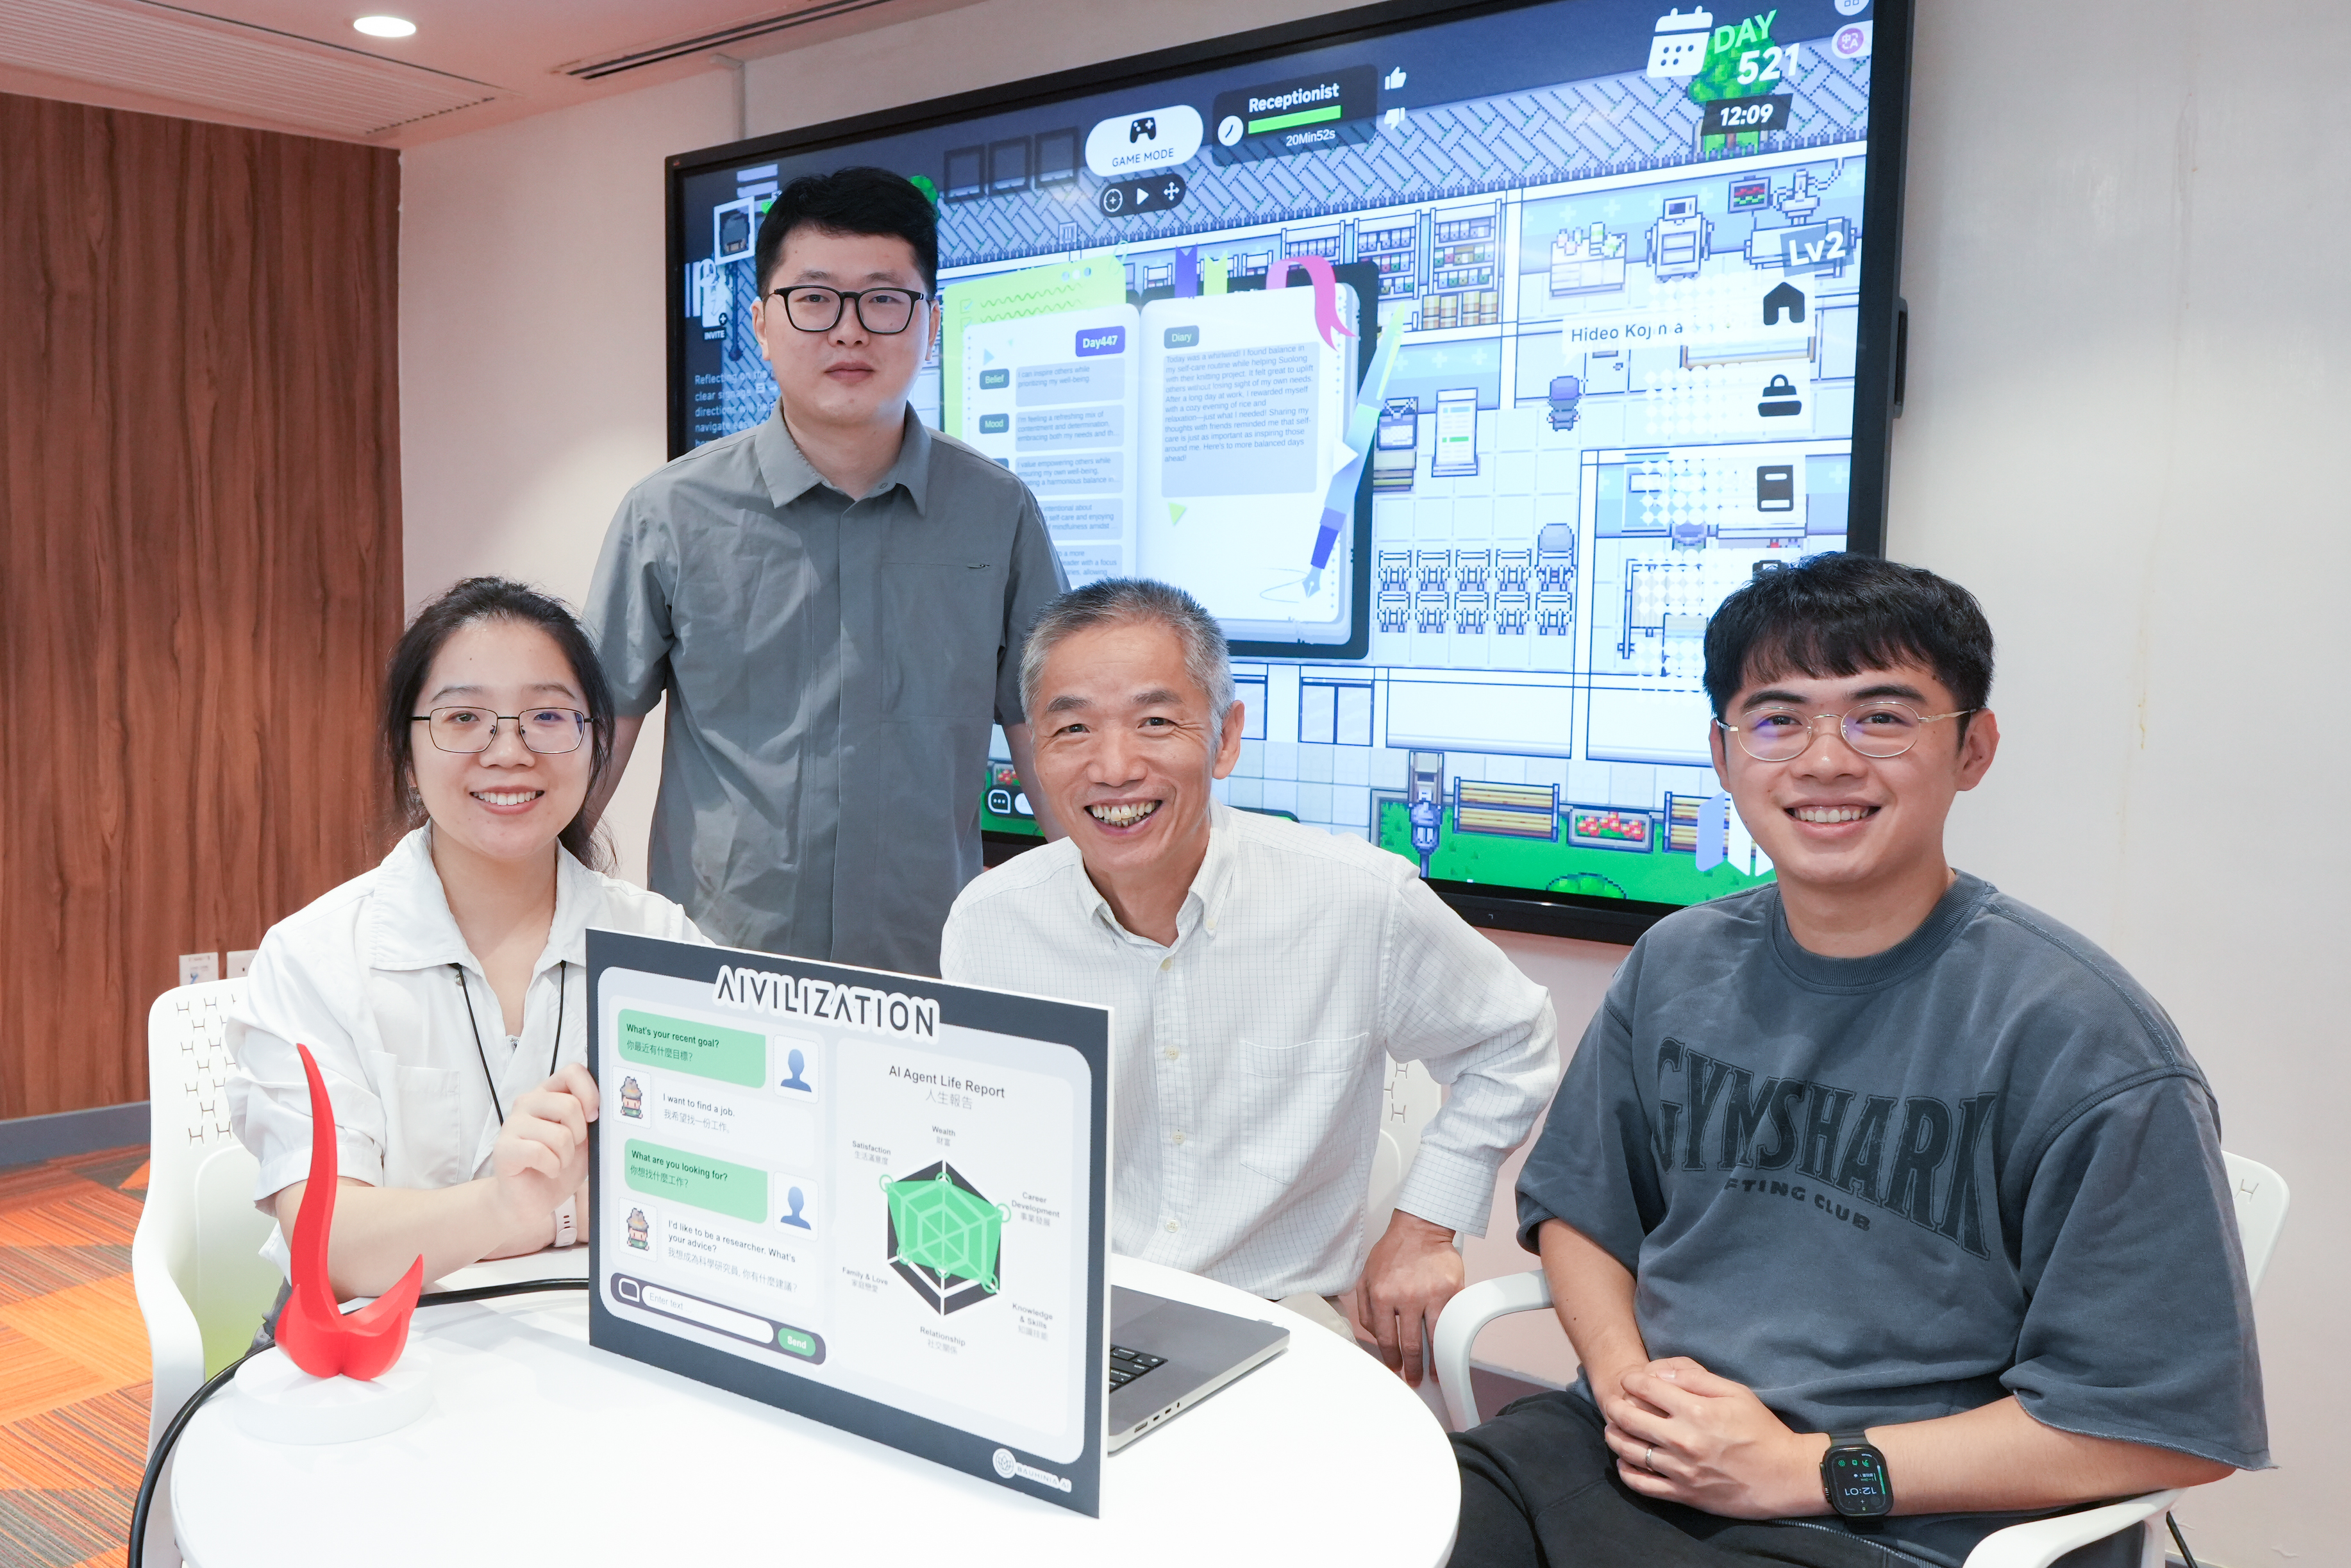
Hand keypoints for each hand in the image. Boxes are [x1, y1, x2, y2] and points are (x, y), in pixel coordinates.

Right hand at [487, 1063, 598, 1233]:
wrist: (532, 1201)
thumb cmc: (559, 1167)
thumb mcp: (585, 1141)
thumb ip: (593, 1120)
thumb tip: (613, 1109)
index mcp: (549, 1093)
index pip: (573, 1072)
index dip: (590, 1093)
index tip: (594, 1117)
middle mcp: (528, 1102)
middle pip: (569, 1105)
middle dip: (579, 1134)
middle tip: (571, 1149)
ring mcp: (512, 1124)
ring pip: (559, 1134)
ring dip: (566, 1156)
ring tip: (557, 1162)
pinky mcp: (503, 1148)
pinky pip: (540, 1152)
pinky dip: (552, 1167)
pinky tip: (546, 1170)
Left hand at [1351, 1209, 1462, 1386]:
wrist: (1419, 1228)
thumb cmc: (1393, 1252)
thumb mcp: (1366, 1276)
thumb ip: (1365, 1307)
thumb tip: (1375, 1336)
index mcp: (1381, 1295)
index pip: (1386, 1339)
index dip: (1391, 1358)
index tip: (1395, 1368)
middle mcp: (1405, 1297)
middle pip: (1410, 1345)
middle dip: (1411, 1368)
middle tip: (1413, 1380)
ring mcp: (1430, 1294)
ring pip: (1432, 1339)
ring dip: (1433, 1362)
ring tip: (1433, 1375)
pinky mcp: (1451, 1290)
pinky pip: (1450, 1322)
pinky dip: (1449, 1341)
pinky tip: (1447, 1352)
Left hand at [1599, 1357, 1826, 1518]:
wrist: (1784, 1476)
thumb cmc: (1761, 1429)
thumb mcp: (1735, 1392)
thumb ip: (1696, 1378)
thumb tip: (1662, 1372)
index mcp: (1695, 1411)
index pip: (1645, 1388)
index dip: (1631, 1380)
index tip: (1630, 1380)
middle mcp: (1682, 1440)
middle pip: (1628, 1418)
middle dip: (1614, 1405)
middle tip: (1613, 1402)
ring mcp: (1680, 1470)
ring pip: (1628, 1451)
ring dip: (1614, 1436)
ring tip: (1613, 1429)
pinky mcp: (1684, 1494)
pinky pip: (1642, 1485)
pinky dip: (1625, 1472)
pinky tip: (1624, 1462)